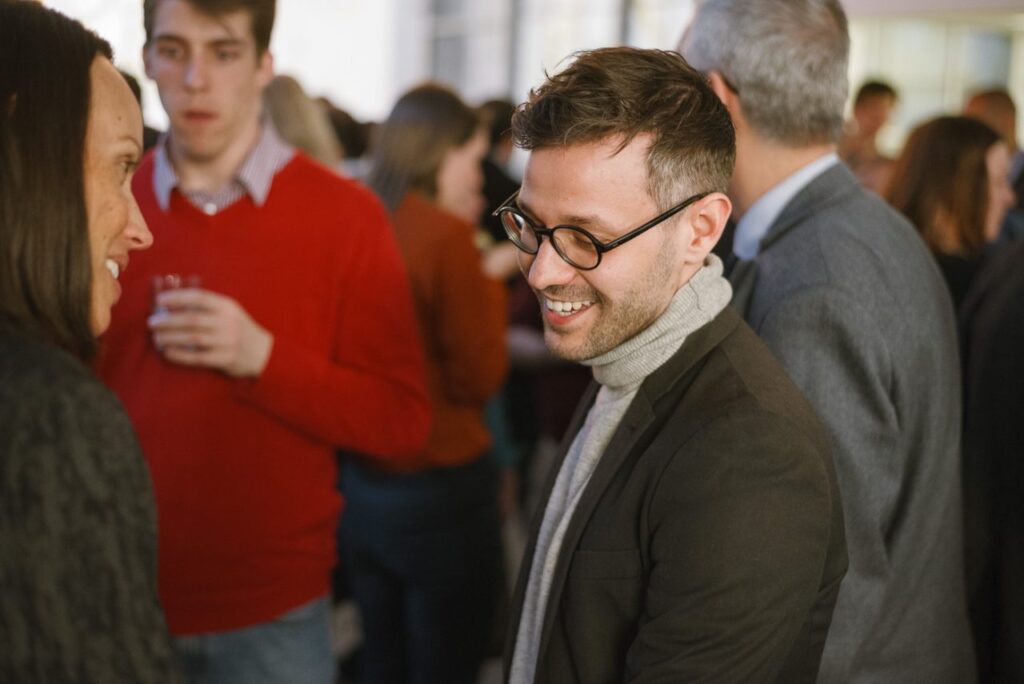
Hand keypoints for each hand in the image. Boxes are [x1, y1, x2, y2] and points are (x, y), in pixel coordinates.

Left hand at [148, 289, 273, 377]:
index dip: (178, 297)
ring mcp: (228, 342)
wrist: (264, 353)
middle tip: (152, 323)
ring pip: (193, 338)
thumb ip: (207, 308)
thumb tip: (172, 306)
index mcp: (227, 307)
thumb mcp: (230, 313)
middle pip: (192, 319)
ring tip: (157, 338)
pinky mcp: (226, 359)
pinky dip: (181, 355)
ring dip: (171, 338)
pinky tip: (168, 353)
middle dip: (169, 321)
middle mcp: (228, 323)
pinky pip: (199, 357)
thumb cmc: (240, 330)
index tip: (160, 300)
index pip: (200, 298)